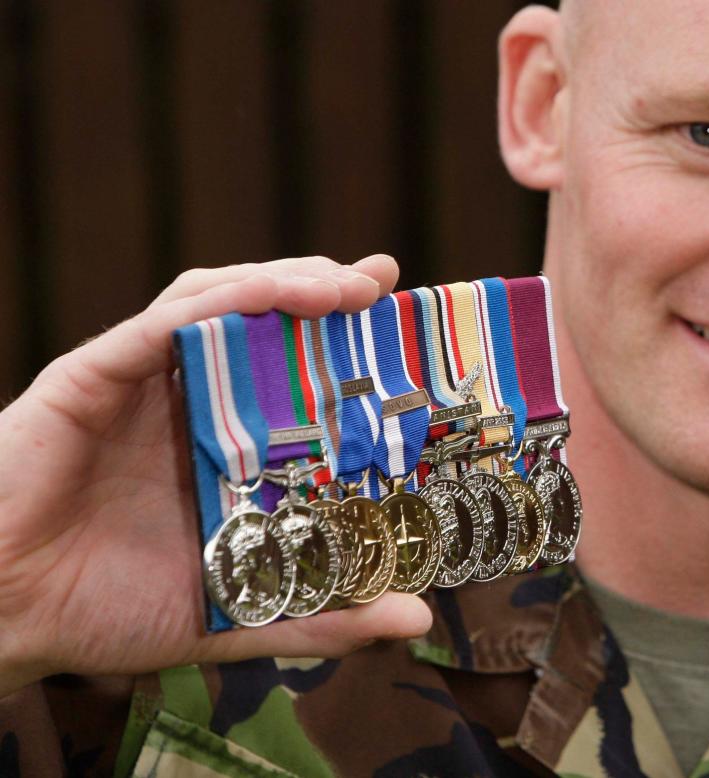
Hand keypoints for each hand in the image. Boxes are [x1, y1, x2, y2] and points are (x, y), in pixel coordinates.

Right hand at [0, 255, 431, 697]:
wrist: (3, 619)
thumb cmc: (107, 614)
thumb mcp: (240, 615)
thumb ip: (324, 615)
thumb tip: (417, 616)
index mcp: (226, 446)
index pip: (298, 377)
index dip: (352, 349)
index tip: (412, 333)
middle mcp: (190, 404)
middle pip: (266, 323)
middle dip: (329, 293)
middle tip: (386, 285)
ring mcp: (143, 385)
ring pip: (220, 302)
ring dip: (286, 282)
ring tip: (349, 285)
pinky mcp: (92, 376)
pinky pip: (161, 322)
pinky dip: (222, 300)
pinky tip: (274, 294)